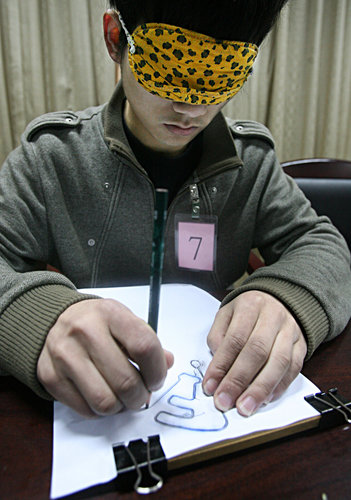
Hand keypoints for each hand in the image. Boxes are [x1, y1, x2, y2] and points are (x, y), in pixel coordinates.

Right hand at [37, 299, 173, 416]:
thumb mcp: (124, 320)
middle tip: (142, 395)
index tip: (157, 379)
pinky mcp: (51, 377)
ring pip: (105, 402)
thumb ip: (146, 342)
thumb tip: (167, 363)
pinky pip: (85, 410)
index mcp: (110, 313)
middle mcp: (85, 331)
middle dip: (141, 396)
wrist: (55, 320)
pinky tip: (103, 397)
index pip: (144, 347)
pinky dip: (100, 411)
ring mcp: (65, 355)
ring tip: (123, 399)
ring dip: (121, 408)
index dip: (157, 371)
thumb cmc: (97, 323)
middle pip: (126, 381)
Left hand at [202, 291, 306, 415]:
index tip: (210, 387)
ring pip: (279, 362)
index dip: (221, 365)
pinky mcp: (302, 346)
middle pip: (257, 351)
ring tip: (245, 407)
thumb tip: (217, 367)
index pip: (235, 338)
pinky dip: (279, 387)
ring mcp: (291, 331)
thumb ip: (218, 337)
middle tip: (225, 401)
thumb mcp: (226, 314)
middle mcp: (274, 316)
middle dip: (239, 380)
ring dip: (260, 389)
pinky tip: (264, 400)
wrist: (279, 301)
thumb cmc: (248, 312)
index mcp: (250, 305)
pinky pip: (294, 369)